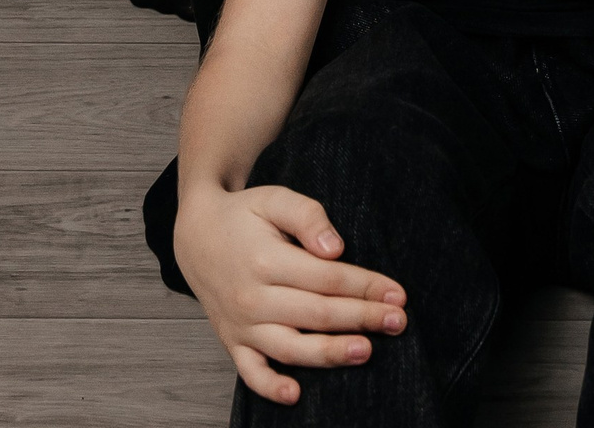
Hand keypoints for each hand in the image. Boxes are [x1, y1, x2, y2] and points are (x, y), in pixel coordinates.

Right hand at [176, 181, 406, 409]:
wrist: (196, 236)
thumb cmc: (243, 216)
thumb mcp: (274, 199)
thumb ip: (307, 216)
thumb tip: (336, 249)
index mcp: (265, 259)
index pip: (325, 278)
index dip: (364, 286)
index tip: (396, 293)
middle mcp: (252, 296)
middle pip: (316, 313)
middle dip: (362, 318)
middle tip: (397, 321)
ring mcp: (241, 324)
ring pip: (291, 347)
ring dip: (330, 354)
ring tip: (365, 351)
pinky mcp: (232, 342)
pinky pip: (250, 373)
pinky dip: (270, 387)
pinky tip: (296, 394)